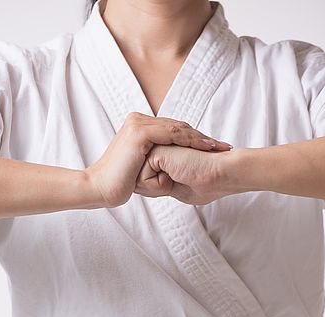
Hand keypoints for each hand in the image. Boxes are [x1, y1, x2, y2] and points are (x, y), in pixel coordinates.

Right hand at [84, 112, 230, 207]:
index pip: (174, 129)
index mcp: (139, 127)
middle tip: (223, 146)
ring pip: (178, 128)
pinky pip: (172, 134)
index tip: (214, 149)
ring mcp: (139, 124)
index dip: (195, 139)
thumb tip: (171, 174)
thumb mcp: (142, 171)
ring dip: (201, 138)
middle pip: (179, 127)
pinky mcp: (140, 132)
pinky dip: (191, 140)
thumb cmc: (120, 184)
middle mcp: (139, 120)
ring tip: (219, 147)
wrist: (101, 188)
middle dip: (202, 137)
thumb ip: (156, 165)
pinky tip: (206, 147)